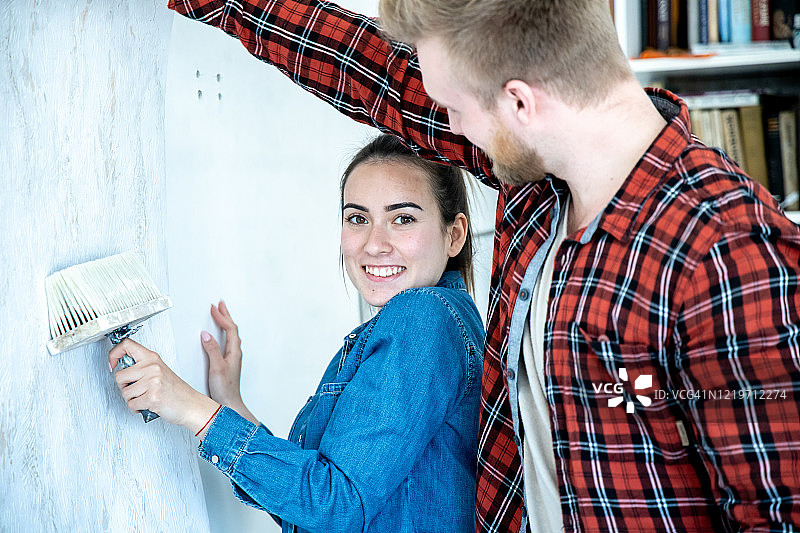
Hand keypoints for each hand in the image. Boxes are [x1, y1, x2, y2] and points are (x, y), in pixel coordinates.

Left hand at [109, 339, 218, 433]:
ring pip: (124, 392)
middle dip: (124, 387)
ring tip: (145, 398)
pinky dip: (137, 408)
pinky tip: (147, 405)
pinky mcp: (152, 397)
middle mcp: (152, 367)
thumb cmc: (176, 391)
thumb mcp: (160, 371)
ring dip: (132, 399)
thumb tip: (120, 368)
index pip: (127, 345)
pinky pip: (131, 404)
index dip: (114, 354)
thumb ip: (142, 367)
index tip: (112, 364)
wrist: (191, 405)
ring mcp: (152, 381)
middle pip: (119, 376)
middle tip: (136, 390)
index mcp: (153, 358)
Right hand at [202, 301, 258, 424]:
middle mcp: (235, 353)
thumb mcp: (216, 367)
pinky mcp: (227, 362)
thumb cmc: (225, 389)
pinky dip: (222, 333)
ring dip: (225, 323)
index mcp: (234, 352)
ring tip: (220, 314)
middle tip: (220, 305)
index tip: (214, 308)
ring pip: (230, 335)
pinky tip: (217, 335)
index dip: (222, 317)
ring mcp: (232, 357)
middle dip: (225, 315)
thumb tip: (206, 335)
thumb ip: (212, 350)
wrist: (228, 403)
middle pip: (232, 329)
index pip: (230, 329)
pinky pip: (226, 342)